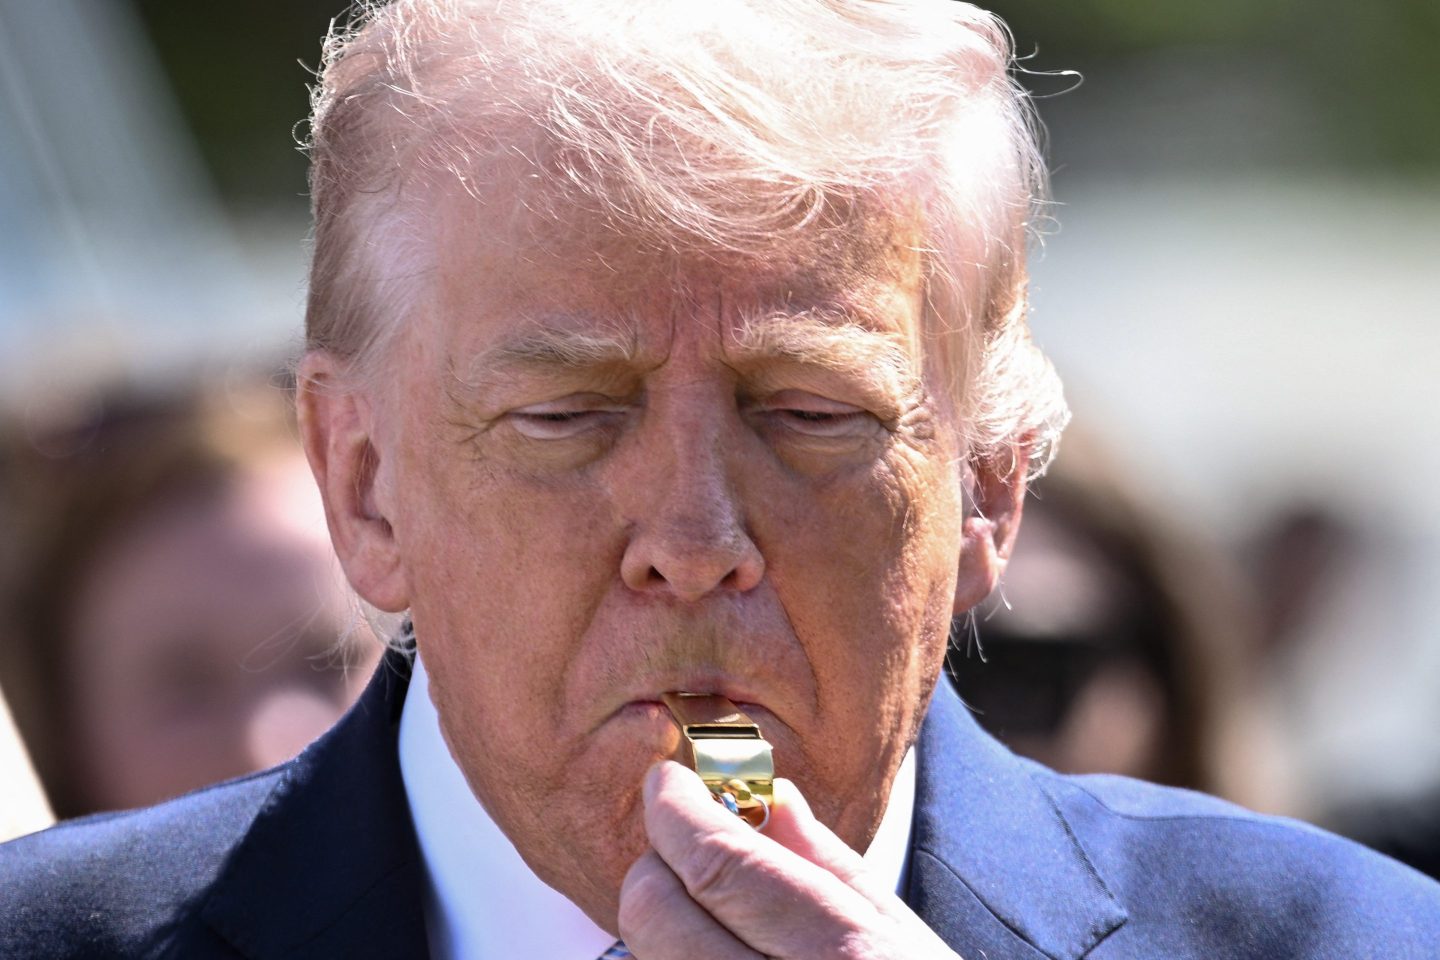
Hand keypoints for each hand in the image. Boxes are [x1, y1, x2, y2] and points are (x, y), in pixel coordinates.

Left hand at [617, 761, 961, 958]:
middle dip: (657, 867)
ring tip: (713, 921)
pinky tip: (716, 959)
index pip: (720, 865)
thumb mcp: (906, 943)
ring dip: (661, 930)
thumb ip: (831, 867)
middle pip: (657, 916)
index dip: (677, 811)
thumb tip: (770, 796)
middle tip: (682, 848)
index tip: (669, 782)